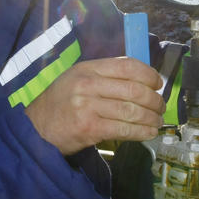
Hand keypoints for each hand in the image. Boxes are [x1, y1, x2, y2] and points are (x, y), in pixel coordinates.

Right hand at [24, 57, 165, 154]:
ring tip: (158, 121)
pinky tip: (148, 133)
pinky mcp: (89, 128)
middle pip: (133, 89)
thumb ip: (103, 76)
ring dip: (151, 118)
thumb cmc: (60, 104)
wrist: (36, 129)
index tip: (158, 83)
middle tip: (161, 107)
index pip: (126, 65)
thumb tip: (140, 80)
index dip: (148, 74)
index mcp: (87, 68)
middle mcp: (87, 84)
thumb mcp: (76, 79)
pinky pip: (123, 129)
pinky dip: (141, 132)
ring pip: (131, 111)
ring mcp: (87, 106)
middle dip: (154, 99)